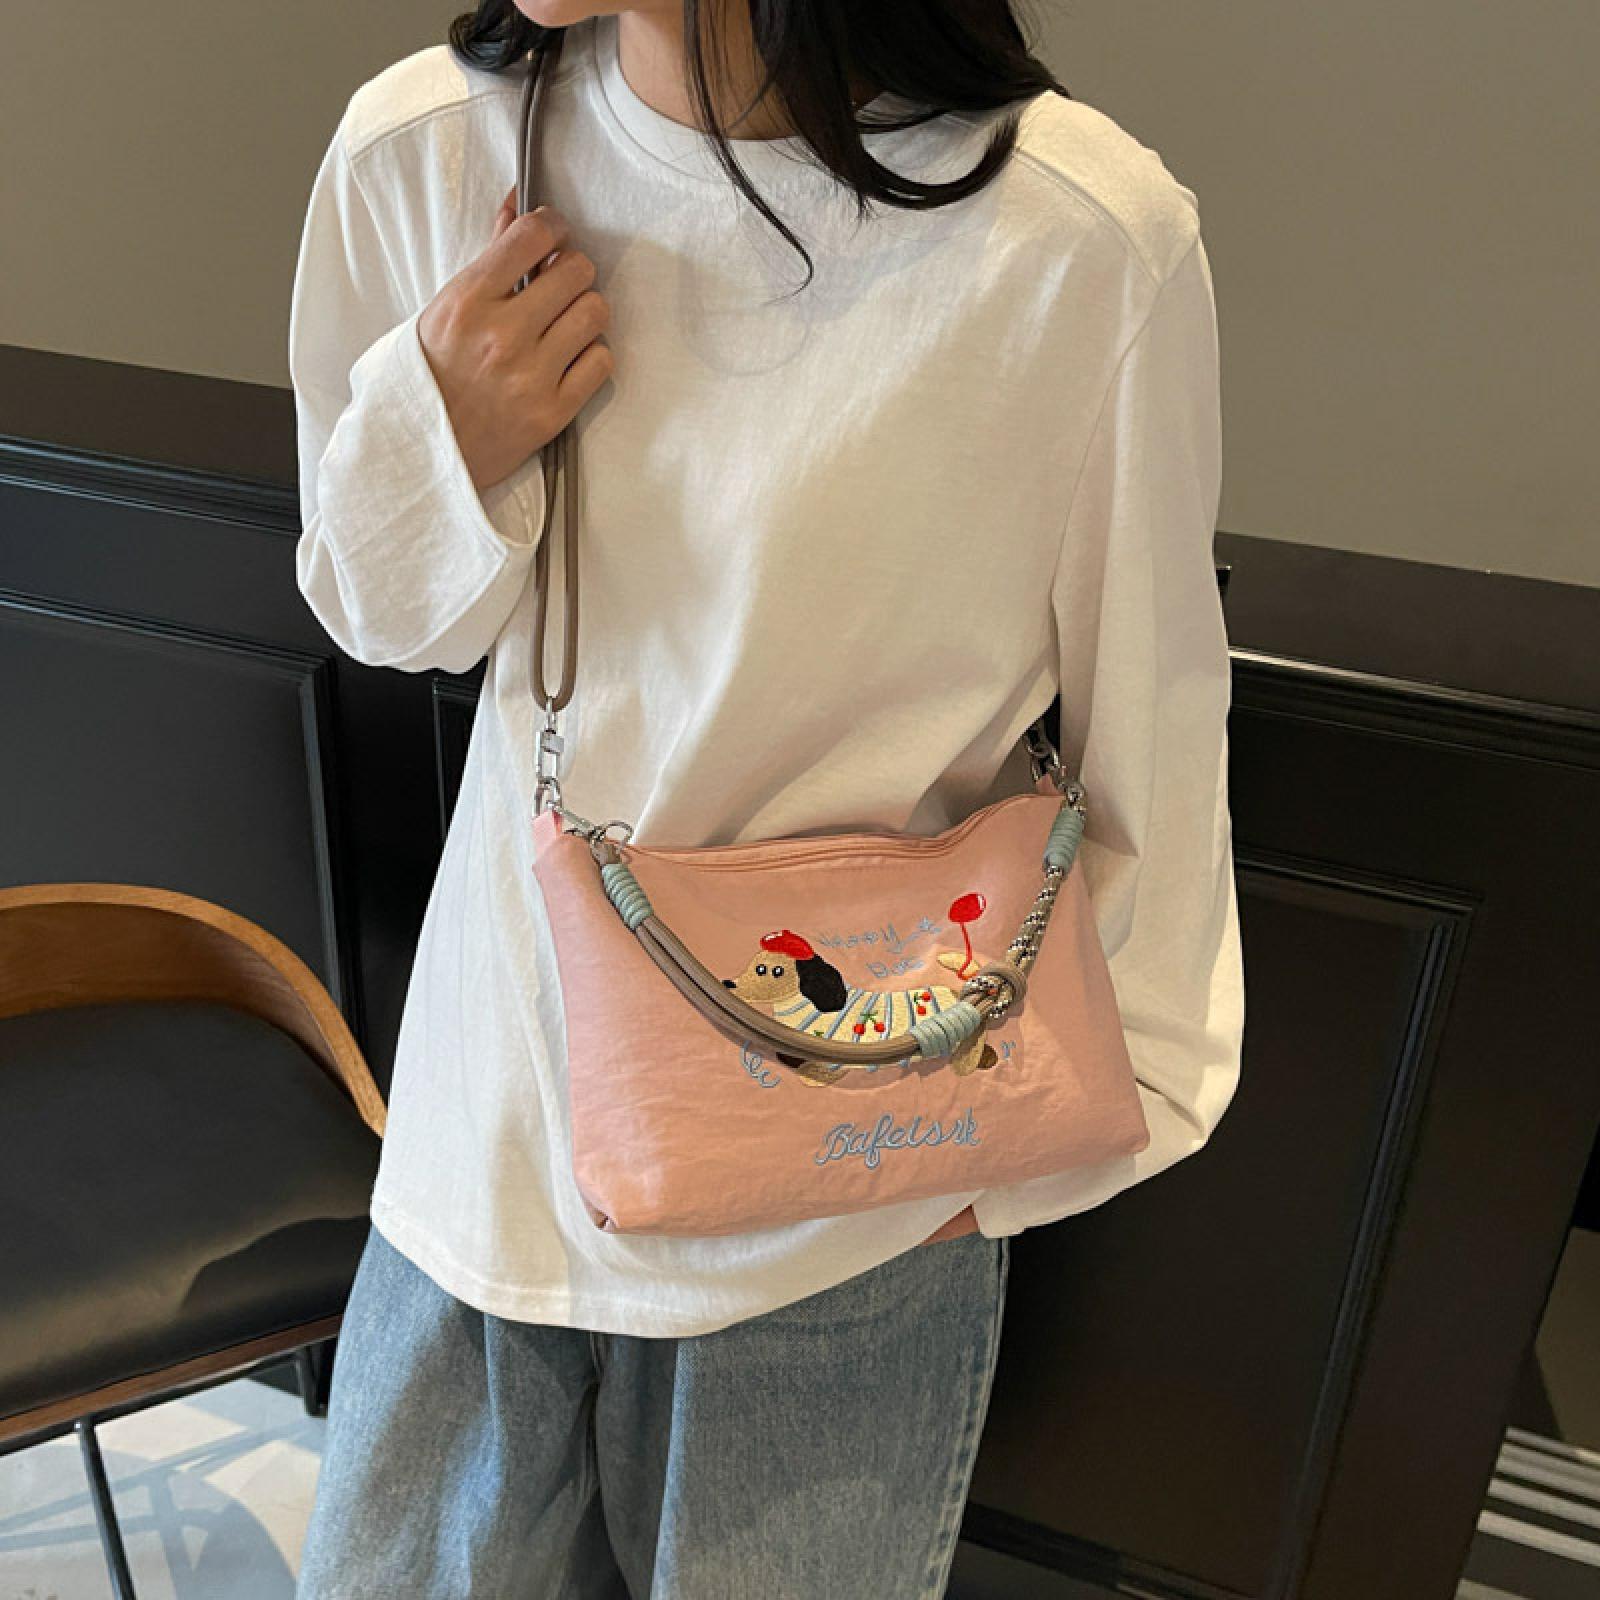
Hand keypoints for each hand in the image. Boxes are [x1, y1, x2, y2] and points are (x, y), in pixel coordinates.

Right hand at [417, 188, 613, 494]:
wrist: (422, 450)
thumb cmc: (431, 375)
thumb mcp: (444, 307)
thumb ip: (490, 257)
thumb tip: (518, 204)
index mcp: (467, 301)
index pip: (532, 235)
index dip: (553, 227)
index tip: (554, 236)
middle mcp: (502, 336)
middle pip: (576, 271)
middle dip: (572, 270)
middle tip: (560, 283)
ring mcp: (530, 376)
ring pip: (595, 312)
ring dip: (585, 311)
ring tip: (564, 322)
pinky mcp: (552, 413)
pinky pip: (601, 362)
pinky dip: (591, 356)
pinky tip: (570, 358)